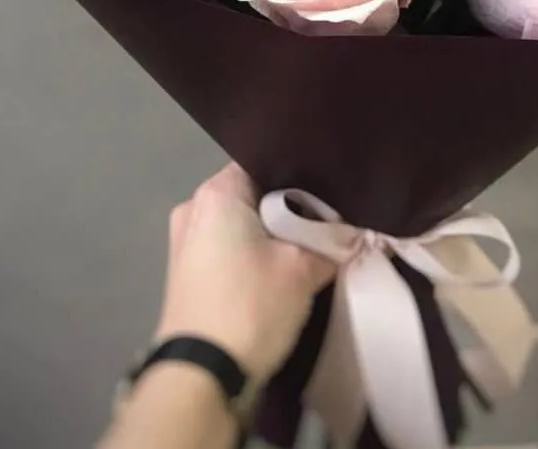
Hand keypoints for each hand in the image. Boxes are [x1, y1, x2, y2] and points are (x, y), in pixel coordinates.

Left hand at [155, 164, 335, 384]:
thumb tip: (352, 233)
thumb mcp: (303, 268)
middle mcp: (194, 208)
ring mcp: (185, 244)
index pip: (267, 160)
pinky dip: (255, 255)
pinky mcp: (188, 275)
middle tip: (332, 219)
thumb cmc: (249, 305)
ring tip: (313, 244)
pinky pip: (230, 248)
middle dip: (292, 207)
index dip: (303, 173)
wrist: (201, 377)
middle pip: (255, 193)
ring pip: (244, 224)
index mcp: (216, 193)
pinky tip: (285, 269)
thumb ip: (331, 241)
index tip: (333, 189)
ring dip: (274, 235)